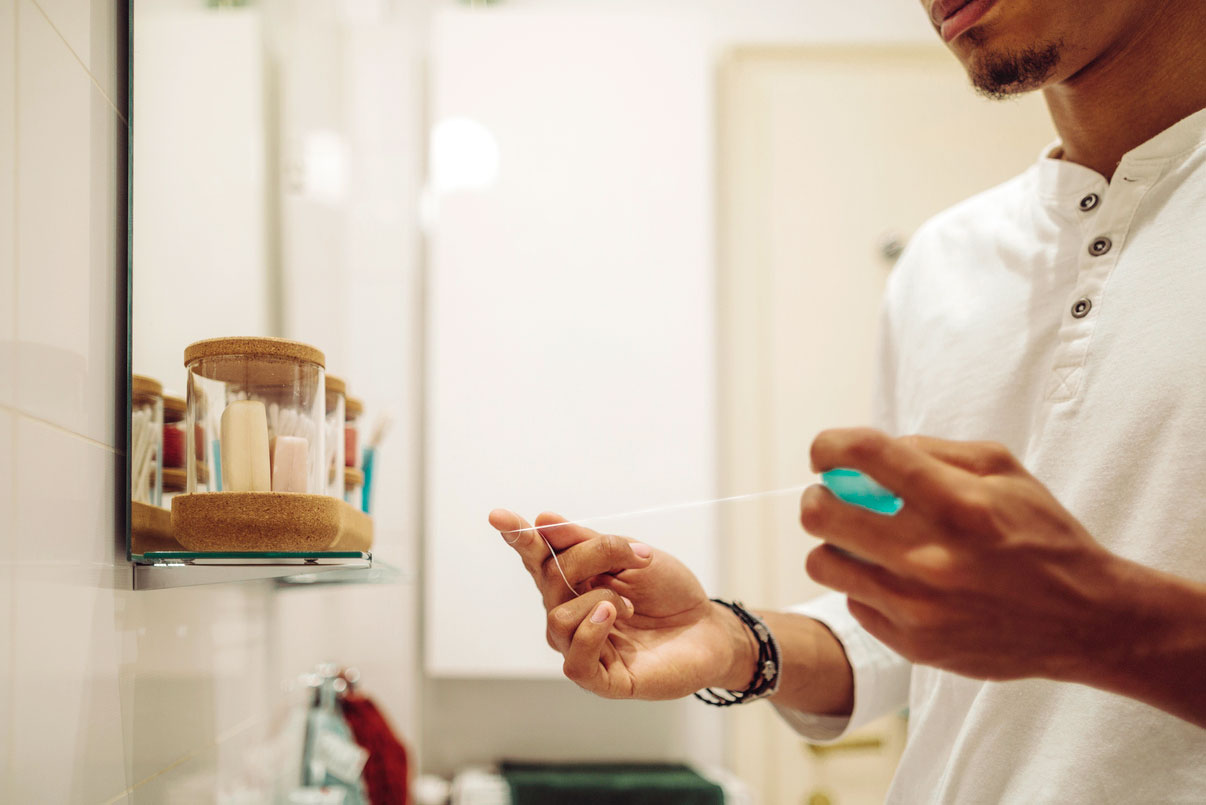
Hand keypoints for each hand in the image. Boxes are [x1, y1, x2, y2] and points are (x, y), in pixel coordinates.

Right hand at [489, 509, 754, 699]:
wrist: (708, 626)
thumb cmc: (669, 592)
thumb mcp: (634, 556)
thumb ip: (590, 543)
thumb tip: (544, 521)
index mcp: (574, 580)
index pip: (537, 557)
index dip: (518, 537)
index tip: (499, 516)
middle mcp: (570, 613)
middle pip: (552, 578)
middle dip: (591, 557)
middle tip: (634, 553)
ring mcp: (582, 646)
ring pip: (558, 618)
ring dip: (597, 600)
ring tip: (629, 604)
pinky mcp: (601, 678)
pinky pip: (575, 660)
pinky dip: (590, 634)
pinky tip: (610, 617)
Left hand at [799, 428, 1126, 682]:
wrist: (1085, 620)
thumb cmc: (1041, 535)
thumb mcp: (1004, 471)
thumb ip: (933, 451)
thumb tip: (869, 451)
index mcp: (959, 503)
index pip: (864, 455)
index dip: (828, 445)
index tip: (825, 452)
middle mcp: (933, 557)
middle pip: (820, 514)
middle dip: (819, 497)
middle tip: (833, 498)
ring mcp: (919, 606)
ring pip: (823, 563)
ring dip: (834, 545)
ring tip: (861, 541)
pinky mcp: (914, 644)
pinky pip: (855, 601)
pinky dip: (867, 586)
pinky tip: (899, 581)